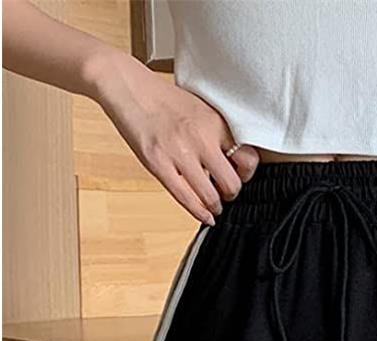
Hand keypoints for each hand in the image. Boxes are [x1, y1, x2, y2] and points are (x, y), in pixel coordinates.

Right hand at [88, 50, 258, 225]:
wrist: (127, 86)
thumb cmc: (164, 99)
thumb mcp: (201, 109)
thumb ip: (218, 133)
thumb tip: (234, 161)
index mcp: (216, 123)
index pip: (249, 159)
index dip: (248, 174)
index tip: (242, 177)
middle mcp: (201, 139)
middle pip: (232, 183)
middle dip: (231, 194)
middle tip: (226, 194)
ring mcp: (180, 153)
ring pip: (211, 196)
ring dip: (215, 206)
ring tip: (214, 205)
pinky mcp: (159, 165)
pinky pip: (186, 198)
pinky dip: (200, 213)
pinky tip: (205, 216)